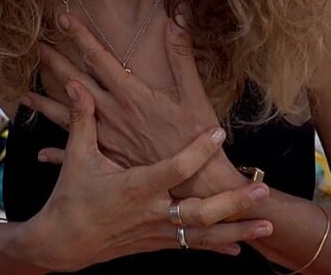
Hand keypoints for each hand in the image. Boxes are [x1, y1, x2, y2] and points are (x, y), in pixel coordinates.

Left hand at [23, 15, 242, 199]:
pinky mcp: (109, 159)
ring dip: (46, 105)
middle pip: (76, 83)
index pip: (98, 58)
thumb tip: (178, 18)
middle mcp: (113, 114)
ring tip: (24, 97)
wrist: (197, 182)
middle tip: (35, 46)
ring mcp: (107, 138)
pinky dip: (57, 154)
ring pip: (68, 119)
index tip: (62, 17)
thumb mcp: (194, 92)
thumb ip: (181, 54)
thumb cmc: (196, 136)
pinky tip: (42, 153)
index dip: (80, 36)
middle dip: (55, 63)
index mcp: (130, 94)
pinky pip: (77, 156)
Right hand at [30, 80, 272, 270]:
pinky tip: (240, 245)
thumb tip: (76, 84)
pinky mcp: (156, 244)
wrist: (62, 243)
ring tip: (267, 226)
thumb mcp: (77, 156)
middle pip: (200, 212)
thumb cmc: (71, 195)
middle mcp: (151, 212)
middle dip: (233, 203)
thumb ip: (83, 119)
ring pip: (203, 236)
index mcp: (135, 187)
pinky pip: (192, 246)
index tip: (218, 134)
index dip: (196, 152)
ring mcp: (156, 232)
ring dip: (237, 230)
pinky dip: (217, 244)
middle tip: (262, 191)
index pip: (173, 169)